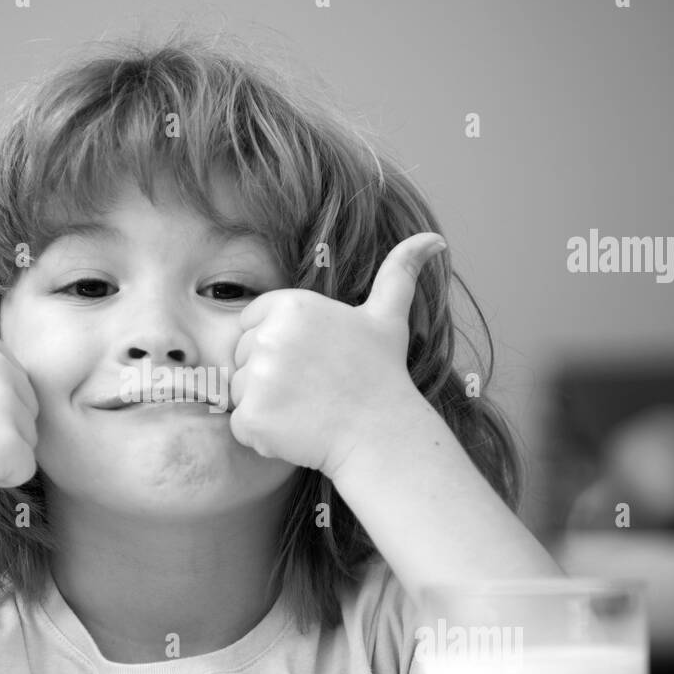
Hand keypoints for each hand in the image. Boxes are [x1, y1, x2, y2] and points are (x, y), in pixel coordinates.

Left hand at [228, 233, 446, 477]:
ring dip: (265, 405)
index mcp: (290, 306)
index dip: (277, 344)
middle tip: (313, 388)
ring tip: (307, 409)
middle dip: (269, 374)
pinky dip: (263, 434)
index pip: (251, 321)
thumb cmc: (382, 375)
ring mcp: (257, 378)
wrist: (382, 435)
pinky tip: (297, 430)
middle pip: (243, 356)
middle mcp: (269, 336)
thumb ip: (399, 272)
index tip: (309, 361)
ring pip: (239, 391)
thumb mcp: (388, 316)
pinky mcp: (251, 417)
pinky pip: (240, 424)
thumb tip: (434, 239)